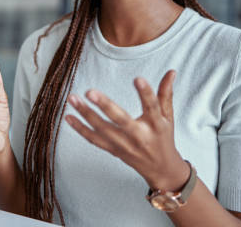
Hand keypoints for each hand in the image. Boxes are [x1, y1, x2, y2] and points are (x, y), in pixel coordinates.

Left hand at [65, 70, 188, 189]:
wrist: (160, 169)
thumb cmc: (163, 138)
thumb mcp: (168, 117)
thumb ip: (166, 94)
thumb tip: (171, 72)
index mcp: (156, 125)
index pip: (152, 107)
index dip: (146, 93)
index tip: (137, 79)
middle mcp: (138, 136)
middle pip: (120, 120)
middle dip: (105, 106)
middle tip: (90, 91)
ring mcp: (124, 145)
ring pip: (102, 130)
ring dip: (85, 114)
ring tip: (72, 98)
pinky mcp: (113, 150)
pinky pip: (94, 140)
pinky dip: (80, 129)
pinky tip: (68, 116)